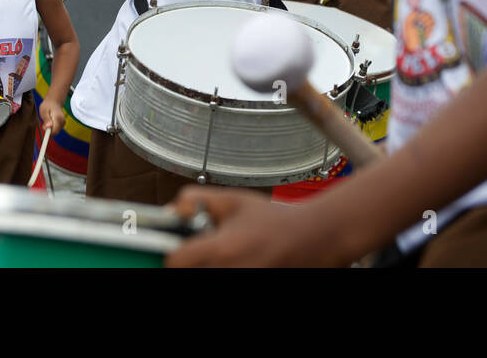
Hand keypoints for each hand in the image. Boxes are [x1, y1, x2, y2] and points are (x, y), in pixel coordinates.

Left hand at [39, 98, 65, 135]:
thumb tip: (48, 127)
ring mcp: (63, 123)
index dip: (48, 132)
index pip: (54, 131)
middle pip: (55, 132)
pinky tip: (50, 121)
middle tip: (44, 123)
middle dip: (48, 130)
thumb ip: (46, 119)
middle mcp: (62, 121)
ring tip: (47, 120)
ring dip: (50, 128)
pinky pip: (56, 129)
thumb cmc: (47, 106)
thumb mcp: (44, 111)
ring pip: (55, 131)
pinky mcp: (62, 123)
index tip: (44, 126)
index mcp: (58, 118)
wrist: (54, 101)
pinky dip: (52, 127)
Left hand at [167, 187, 345, 267]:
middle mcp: (229, 273)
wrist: (314, 237)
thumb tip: (172, 210)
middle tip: (208, 252)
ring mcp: (243, 282)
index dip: (175, 253)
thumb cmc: (275, 220)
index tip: (182, 248)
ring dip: (210, 268)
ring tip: (228, 257)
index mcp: (220, 249)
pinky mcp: (256, 286)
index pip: (175, 262)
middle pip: (189, 274)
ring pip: (207, 278)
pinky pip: (227, 281)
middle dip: (194, 263)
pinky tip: (241, 262)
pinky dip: (228, 272)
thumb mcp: (234, 201)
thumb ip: (197, 199)